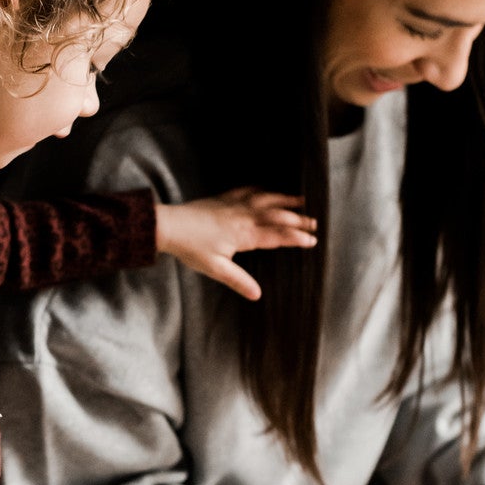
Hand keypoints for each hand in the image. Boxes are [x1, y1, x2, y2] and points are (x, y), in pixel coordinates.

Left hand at [154, 189, 316, 300]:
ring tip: (301, 200)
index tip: (312, 240)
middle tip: (315, 222)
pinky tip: (266, 190)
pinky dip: (261, 189)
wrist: (169, 226)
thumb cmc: (192, 248)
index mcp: (244, 235)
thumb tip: (257, 295)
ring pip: (266, 199)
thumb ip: (238, 281)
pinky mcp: (224, 198)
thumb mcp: (216, 269)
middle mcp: (243, 217)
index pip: (276, 236)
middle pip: (277, 216)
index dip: (296, 238)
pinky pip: (247, 190)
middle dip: (298, 219)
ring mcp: (234, 204)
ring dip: (285, 200)